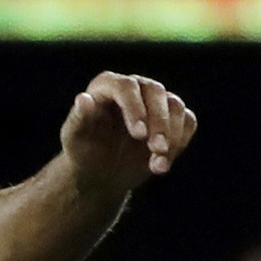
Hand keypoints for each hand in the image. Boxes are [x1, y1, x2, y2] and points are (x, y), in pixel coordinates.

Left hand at [61, 72, 195, 194]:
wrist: (100, 174)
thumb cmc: (82, 153)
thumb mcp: (73, 140)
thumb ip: (78, 119)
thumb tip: (83, 98)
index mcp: (107, 86)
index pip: (126, 86)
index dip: (135, 107)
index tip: (139, 134)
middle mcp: (134, 87)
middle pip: (156, 92)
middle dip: (159, 122)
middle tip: (156, 149)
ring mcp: (155, 101)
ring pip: (175, 105)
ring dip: (172, 135)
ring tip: (158, 165)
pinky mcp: (172, 118)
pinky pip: (187, 121)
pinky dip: (180, 143)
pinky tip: (162, 165)